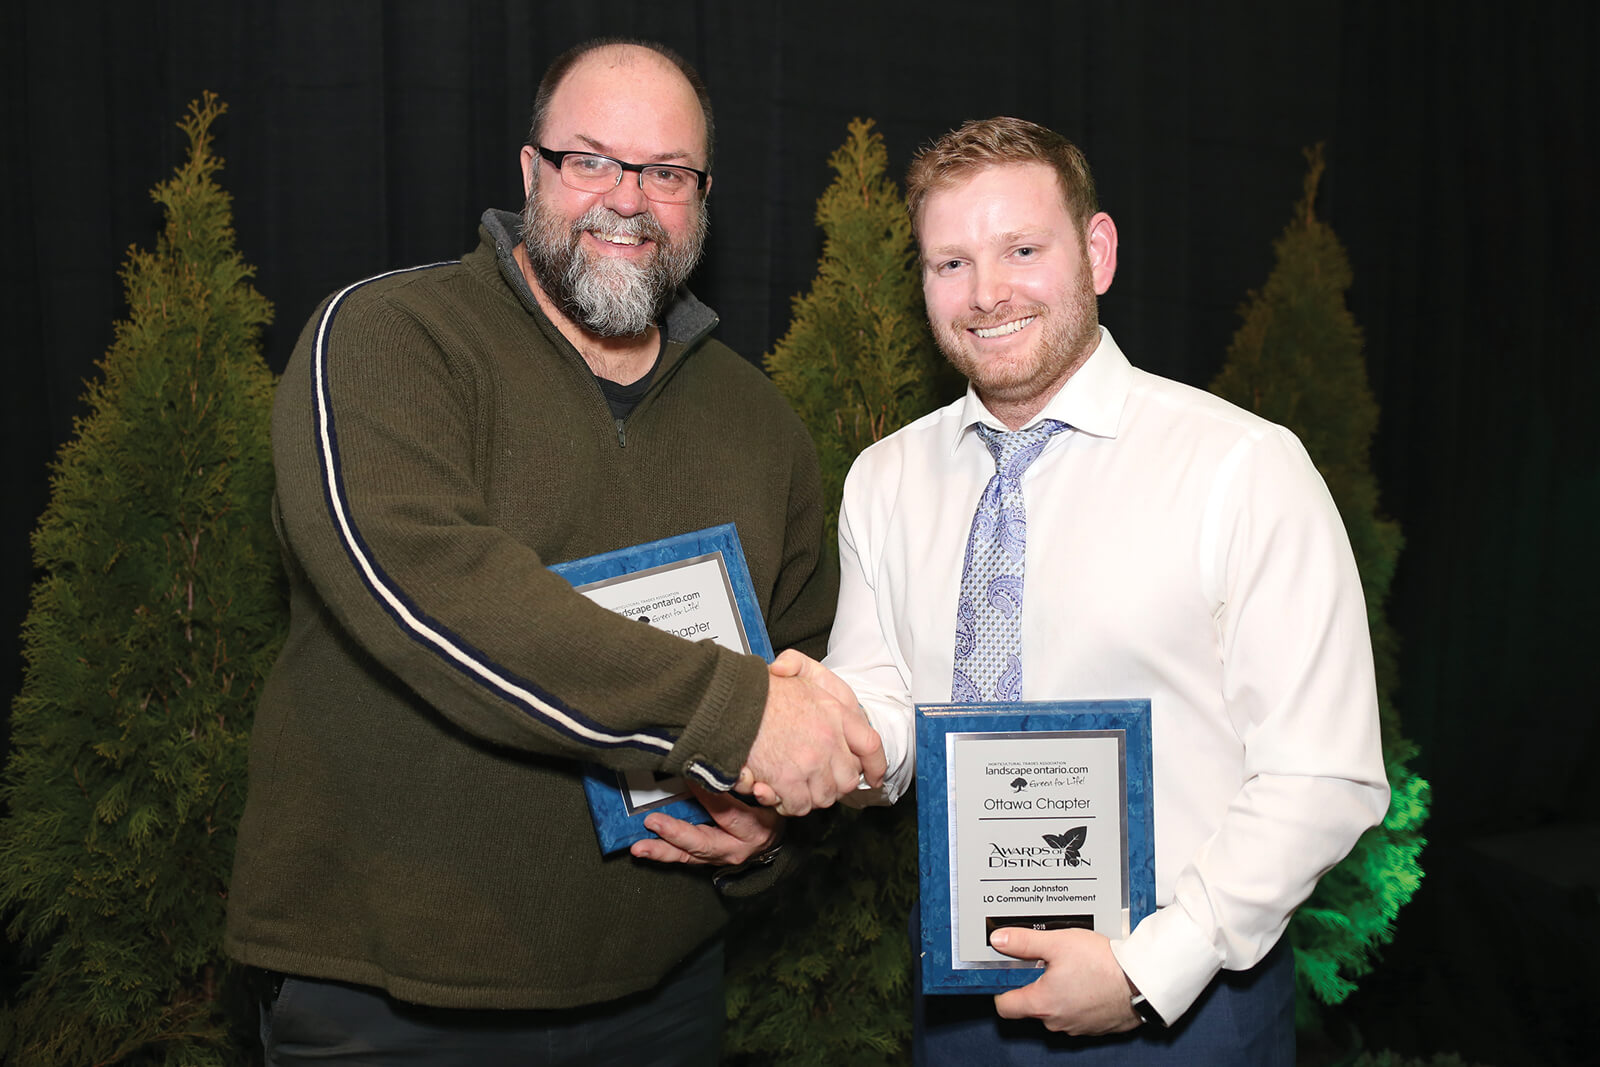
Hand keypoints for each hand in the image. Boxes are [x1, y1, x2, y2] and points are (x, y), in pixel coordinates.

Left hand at [629, 784, 781, 865]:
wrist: (771, 840)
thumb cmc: (769, 811)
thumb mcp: (772, 798)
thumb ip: (759, 788)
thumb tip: (746, 776)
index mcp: (753, 830)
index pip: (727, 813)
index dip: (708, 796)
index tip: (688, 776)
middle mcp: (734, 849)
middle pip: (703, 842)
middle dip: (677, 833)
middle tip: (653, 821)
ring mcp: (718, 858)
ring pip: (688, 855)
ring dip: (662, 850)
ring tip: (638, 847)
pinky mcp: (705, 860)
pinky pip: (683, 858)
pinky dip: (663, 853)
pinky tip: (642, 849)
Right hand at [735, 649, 884, 815]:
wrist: (729, 703)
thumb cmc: (757, 691)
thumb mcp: (795, 674)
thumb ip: (812, 679)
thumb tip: (810, 689)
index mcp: (836, 713)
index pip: (871, 746)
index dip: (875, 766)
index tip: (874, 778)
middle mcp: (829, 739)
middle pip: (848, 779)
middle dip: (834, 785)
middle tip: (816, 780)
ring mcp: (811, 762)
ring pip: (824, 797)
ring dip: (810, 796)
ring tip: (794, 786)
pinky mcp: (789, 780)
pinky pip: (799, 805)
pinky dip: (788, 805)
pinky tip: (777, 792)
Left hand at [990, 927, 1141, 1035]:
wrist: (1142, 980)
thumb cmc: (1103, 964)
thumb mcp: (1058, 943)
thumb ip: (1024, 942)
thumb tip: (999, 940)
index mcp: (1041, 1004)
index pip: (1004, 1005)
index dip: (1002, 987)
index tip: (1008, 972)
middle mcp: (1057, 1021)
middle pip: (1031, 1005)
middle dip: (1035, 984)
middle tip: (1045, 961)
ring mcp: (1077, 1026)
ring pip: (1056, 1009)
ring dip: (1058, 991)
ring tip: (1070, 967)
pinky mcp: (1096, 1026)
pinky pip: (1077, 1012)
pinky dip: (1078, 998)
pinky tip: (1087, 979)